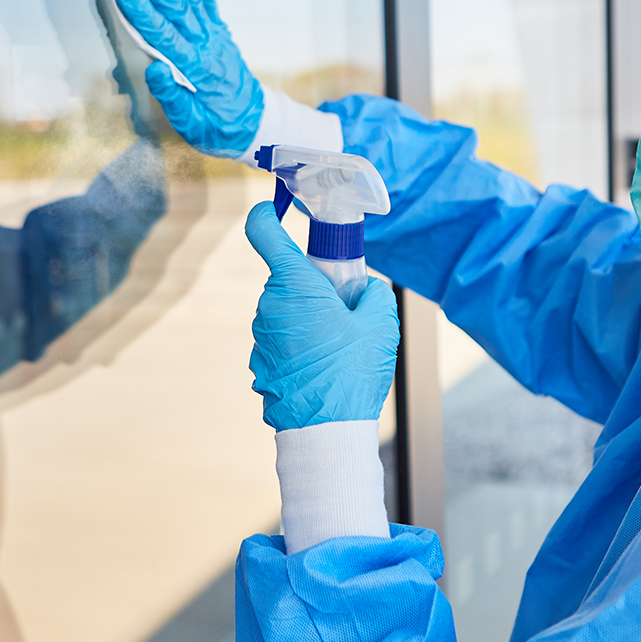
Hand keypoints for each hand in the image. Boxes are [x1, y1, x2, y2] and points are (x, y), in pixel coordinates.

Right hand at [113, 0, 264, 157]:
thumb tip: (154, 70)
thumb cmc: (218, 128)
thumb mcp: (192, 127)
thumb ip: (172, 98)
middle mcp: (207, 46)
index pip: (165, 37)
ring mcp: (214, 35)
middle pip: (178, 7)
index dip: (142, 13)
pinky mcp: (218, 31)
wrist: (254, 124)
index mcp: (196, 70)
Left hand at [245, 202, 398, 430]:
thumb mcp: (380, 323)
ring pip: (286, 312)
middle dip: (314, 287)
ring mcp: (260, 337)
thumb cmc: (353, 371)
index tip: (273, 210)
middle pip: (289, 279)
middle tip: (345, 309)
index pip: (263, 232)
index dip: (266, 215)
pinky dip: (300, 347)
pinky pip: (282, 341)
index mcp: (293, 284)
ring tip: (339, 349)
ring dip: (309, 320)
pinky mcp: (260, 363)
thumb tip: (363, 290)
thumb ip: (371, 293)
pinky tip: (324, 370)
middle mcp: (268, 306)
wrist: (327, 430)